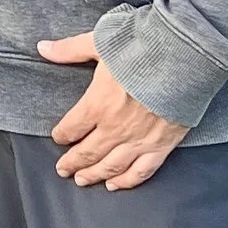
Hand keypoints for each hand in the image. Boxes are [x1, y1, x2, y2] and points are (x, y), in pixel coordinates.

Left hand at [38, 35, 185, 189]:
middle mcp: (115, 128)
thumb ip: (70, 50)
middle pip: (87, 153)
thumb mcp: (100, 42)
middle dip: (72, 163)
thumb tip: (42, 48)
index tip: (58, 138)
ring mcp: (138, 140)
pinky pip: (141, 171)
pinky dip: (126, 181)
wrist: (185, 58)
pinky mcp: (162, 145)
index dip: (62, 135)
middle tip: (63, 170)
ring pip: (110, 166)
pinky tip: (115, 185)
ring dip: (94, 175)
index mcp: (97, 104)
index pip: (71, 128)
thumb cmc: (142, 47)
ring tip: (82, 181)